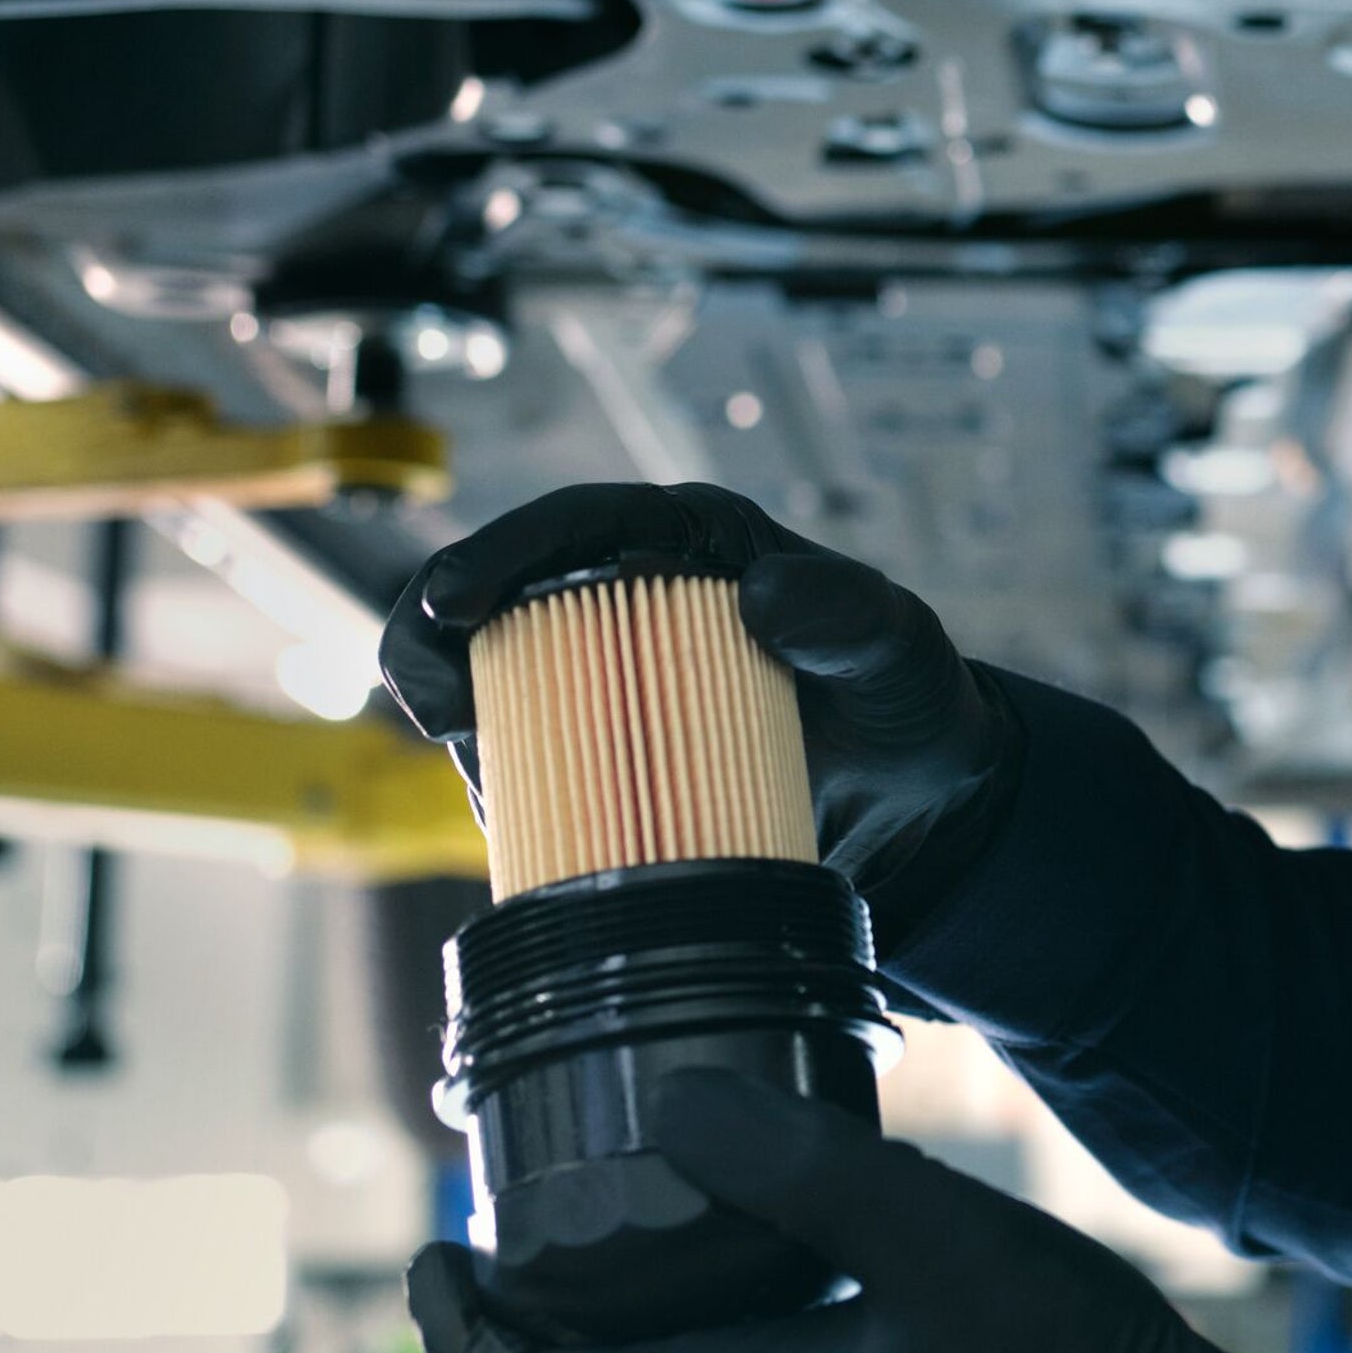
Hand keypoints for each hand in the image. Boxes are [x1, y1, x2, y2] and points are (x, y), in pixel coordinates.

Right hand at [377, 481, 1013, 893]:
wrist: (916, 798)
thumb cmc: (903, 698)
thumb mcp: (895, 648)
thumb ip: (847, 613)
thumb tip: (763, 590)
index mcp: (689, 543)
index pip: (573, 525)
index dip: (501, 552)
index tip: (455, 598)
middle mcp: (629, 600)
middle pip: (493, 599)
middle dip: (435, 640)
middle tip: (435, 702)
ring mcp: (602, 681)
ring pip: (485, 686)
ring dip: (461, 726)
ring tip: (494, 783)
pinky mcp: (597, 759)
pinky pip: (521, 768)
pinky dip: (503, 792)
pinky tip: (526, 827)